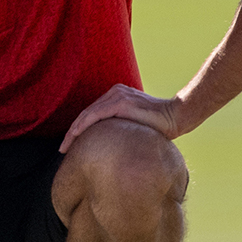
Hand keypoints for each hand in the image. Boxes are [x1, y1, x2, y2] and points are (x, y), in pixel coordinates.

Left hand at [59, 83, 189, 152]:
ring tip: (65, 147)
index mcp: (117, 96)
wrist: (178, 116)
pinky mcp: (121, 103)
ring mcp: (117, 96)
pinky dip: (84, 126)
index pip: (92, 113)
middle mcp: (115, 92)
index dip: (79, 128)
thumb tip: (112, 147)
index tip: (71, 145)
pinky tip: (75, 136)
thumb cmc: (160, 125)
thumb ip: (122, 129)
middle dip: (72, 132)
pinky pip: (96, 115)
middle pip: (86, 113)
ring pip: (88, 114)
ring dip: (74, 131)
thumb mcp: (135, 126)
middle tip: (63, 149)